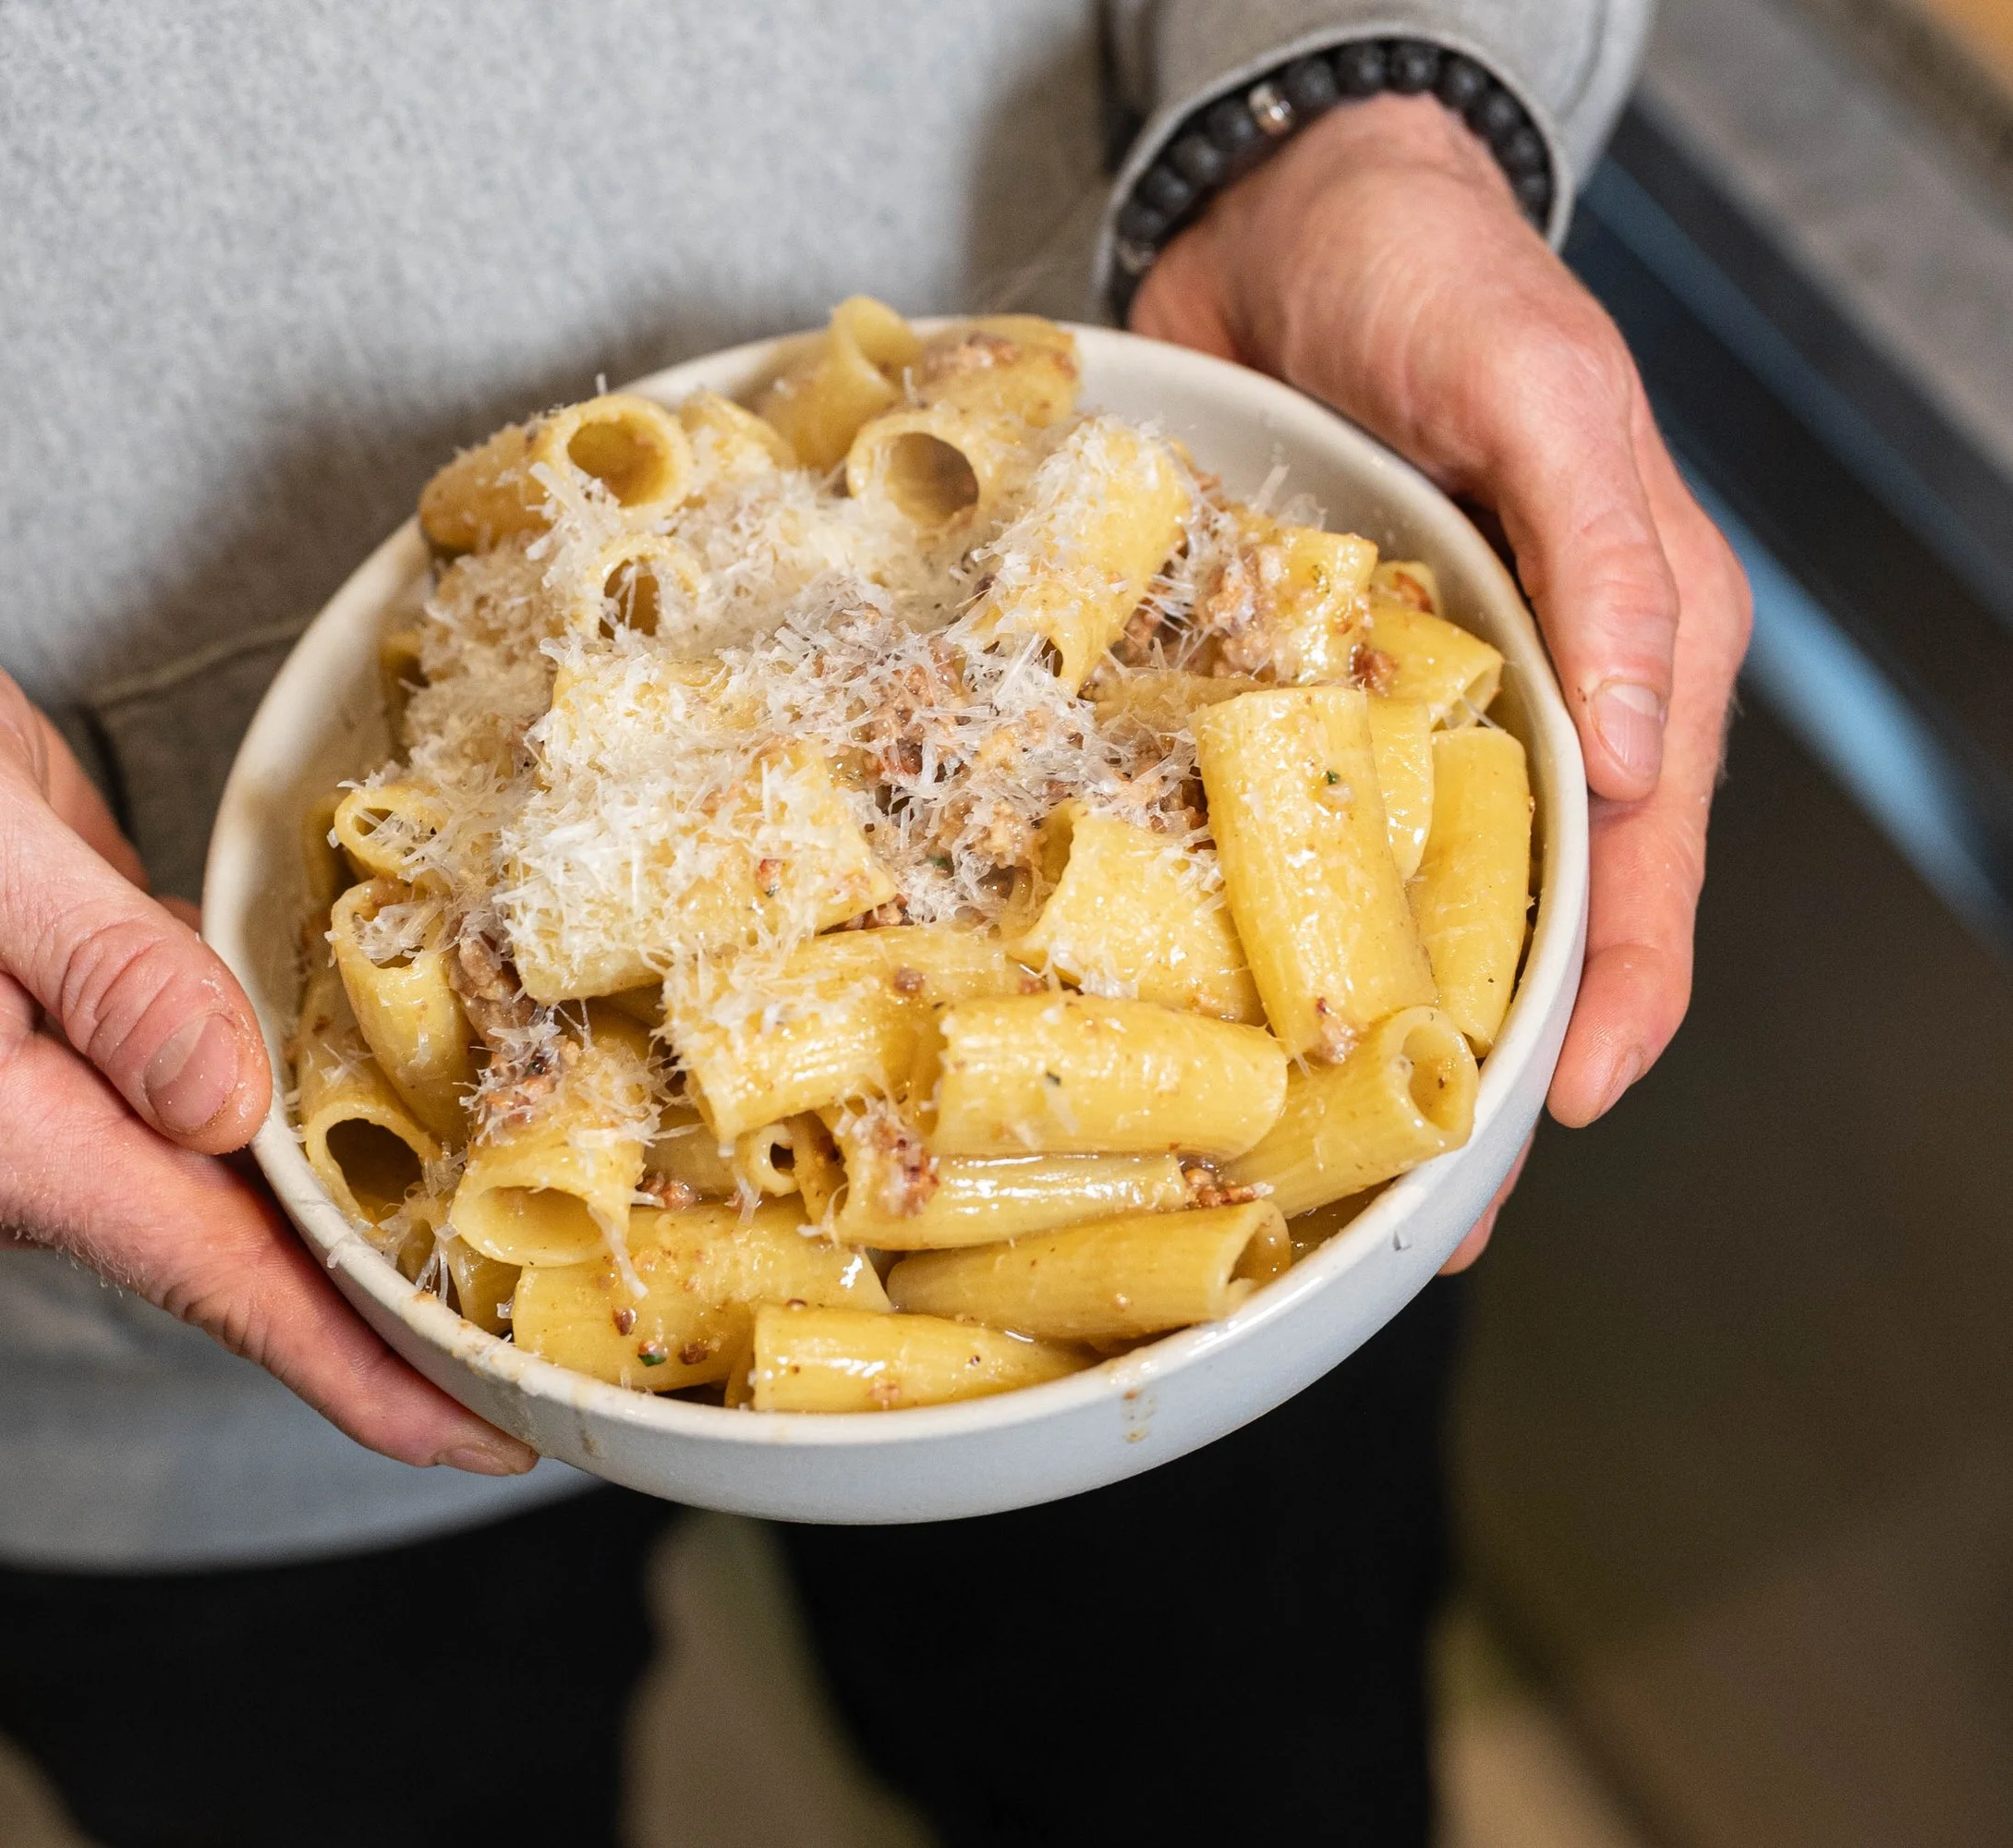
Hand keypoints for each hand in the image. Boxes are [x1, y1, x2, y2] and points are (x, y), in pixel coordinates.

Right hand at [0, 562, 531, 1474]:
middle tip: (534, 1394)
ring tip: (503, 1309)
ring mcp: (60, 1102)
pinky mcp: (91, 1042)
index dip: (352, 1361)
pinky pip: (225, 1125)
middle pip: (245, 1269)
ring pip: (244, 1205)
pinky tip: (409, 1166)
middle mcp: (30, 1143)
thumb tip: (231, 1103)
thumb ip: (110, 971)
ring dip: (365, 1254)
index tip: (470, 1433)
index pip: (211, 1275)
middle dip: (387, 1338)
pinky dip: (319, 1154)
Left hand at [1132, 94, 1751, 1255]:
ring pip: (1393, 902)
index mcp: (1628, 659)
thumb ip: (1610, 559)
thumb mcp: (1545, 392)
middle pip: (1518, 923)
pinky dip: (1247, 917)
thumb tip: (1641, 759)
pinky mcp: (1281, 694)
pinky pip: (1272, 827)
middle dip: (1480, 1062)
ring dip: (1361, 1025)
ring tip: (1306, 1156)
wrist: (1286, 215)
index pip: (1642, 872)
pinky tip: (1197, 1003)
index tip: (1549, 1118)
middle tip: (1423, 1202)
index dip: (1612, 1005)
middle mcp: (1519, 713)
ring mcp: (1393, 716)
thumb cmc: (1445, 280)